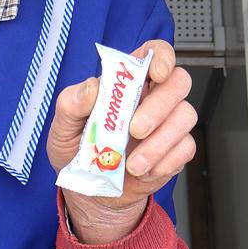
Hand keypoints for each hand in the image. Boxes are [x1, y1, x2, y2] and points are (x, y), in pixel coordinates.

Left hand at [46, 39, 196, 243]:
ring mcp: (167, 124)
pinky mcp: (175, 150)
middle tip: (135, 129)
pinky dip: (164, 161)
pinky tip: (142, 171)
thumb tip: (90, 87)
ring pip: (186, 116)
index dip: (162, 56)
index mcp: (126, 82)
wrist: (90, 195)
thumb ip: (70, 104)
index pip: (154, 54)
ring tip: (133, 163)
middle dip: (160, 104)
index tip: (157, 72)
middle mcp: (151, 98)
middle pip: (179, 82)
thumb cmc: (78, 152)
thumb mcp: (62, 128)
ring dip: (159, 141)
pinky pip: (185, 147)